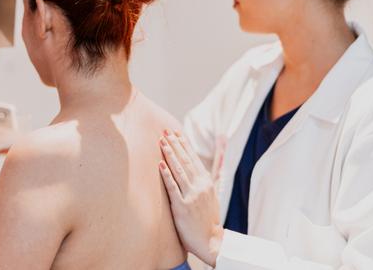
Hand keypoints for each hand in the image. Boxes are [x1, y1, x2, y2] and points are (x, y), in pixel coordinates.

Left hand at [159, 130, 223, 267]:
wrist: (212, 241)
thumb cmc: (208, 220)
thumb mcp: (209, 197)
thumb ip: (202, 182)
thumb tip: (195, 169)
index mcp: (206, 182)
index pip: (193, 159)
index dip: (184, 145)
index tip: (176, 132)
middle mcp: (200, 186)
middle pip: (185, 161)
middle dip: (175, 144)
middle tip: (165, 131)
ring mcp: (191, 196)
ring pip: (179, 170)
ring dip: (170, 154)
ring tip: (162, 142)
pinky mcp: (183, 207)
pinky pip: (173, 188)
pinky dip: (166, 175)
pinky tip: (160, 165)